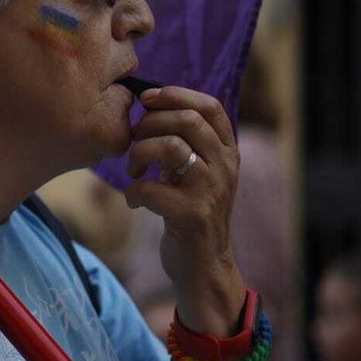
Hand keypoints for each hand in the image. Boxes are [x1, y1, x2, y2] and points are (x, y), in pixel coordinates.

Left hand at [124, 86, 240, 329]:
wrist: (204, 266)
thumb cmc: (189, 213)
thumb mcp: (195, 173)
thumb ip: (184, 143)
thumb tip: (148, 106)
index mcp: (227, 152)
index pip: (210, 107)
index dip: (176, 95)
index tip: (146, 99)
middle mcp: (224, 167)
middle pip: (187, 120)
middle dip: (150, 124)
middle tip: (134, 141)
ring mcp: (210, 191)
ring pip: (169, 147)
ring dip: (139, 154)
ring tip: (133, 172)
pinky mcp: (192, 216)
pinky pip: (150, 189)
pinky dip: (134, 193)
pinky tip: (135, 203)